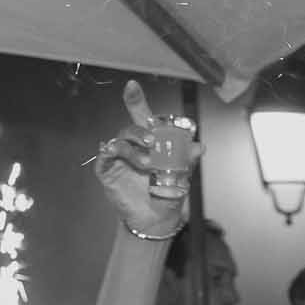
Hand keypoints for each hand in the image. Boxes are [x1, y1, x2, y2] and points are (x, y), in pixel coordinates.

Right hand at [94, 80, 203, 234]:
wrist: (156, 219)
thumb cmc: (168, 193)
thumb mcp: (181, 177)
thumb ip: (188, 160)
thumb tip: (200, 146)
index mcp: (150, 142)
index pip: (142, 117)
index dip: (135, 100)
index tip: (132, 85)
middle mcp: (133, 146)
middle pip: (130, 128)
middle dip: (139, 130)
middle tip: (152, 140)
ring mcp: (119, 158)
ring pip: (120, 143)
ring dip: (133, 150)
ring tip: (146, 164)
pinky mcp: (107, 171)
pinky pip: (104, 158)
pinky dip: (108, 153)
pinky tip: (113, 153)